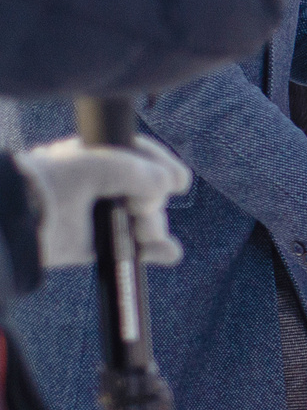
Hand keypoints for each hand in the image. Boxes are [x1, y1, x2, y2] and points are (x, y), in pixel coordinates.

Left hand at [15, 136, 190, 268]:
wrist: (24, 220)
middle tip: (138, 211)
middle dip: (155, 204)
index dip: (164, 167)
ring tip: (144, 233)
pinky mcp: (104, 245)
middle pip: (152, 192)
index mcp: (99, 158)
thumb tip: (170, 186)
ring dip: (155, 227)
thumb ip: (143, 171)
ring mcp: (105, 216)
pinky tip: (165, 252)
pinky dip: (159, 251)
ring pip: (149, 220)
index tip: (180, 182)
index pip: (143, 156)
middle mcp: (104, 186)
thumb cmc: (57, 183)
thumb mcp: (104, 165)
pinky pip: (142, 249)